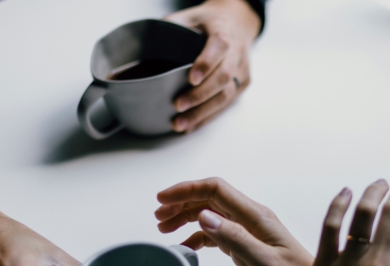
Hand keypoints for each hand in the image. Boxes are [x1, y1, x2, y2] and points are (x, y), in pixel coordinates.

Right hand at [156, 178, 311, 265]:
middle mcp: (252, 218)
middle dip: (182, 203)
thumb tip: (204, 216)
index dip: (186, 190)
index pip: (216, 190)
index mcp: (256, 216)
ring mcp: (249, 231)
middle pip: (210, 199)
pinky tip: (187, 247)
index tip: (162, 199)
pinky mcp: (248, 245)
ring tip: (165, 229)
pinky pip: (218, 233)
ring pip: (211, 215)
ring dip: (187, 218)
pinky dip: (199, 237)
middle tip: (158, 217)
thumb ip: (234, 239)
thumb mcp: (264, 263)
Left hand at [164, 0, 260, 132]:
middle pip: (223, 77)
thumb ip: (172, 25)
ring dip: (203, 113)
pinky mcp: (243, 84)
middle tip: (178, 105)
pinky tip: (192, 126)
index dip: (206, 64)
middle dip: (200, 95)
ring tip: (181, 124)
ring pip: (226, 96)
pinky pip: (227, 104)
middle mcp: (237, 53)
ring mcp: (242, 71)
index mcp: (224, 33)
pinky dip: (208, 117)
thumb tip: (147, 42)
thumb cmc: (211, 22)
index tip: (190, 79)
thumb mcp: (192, 15)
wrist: (238, 23)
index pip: (219, 47)